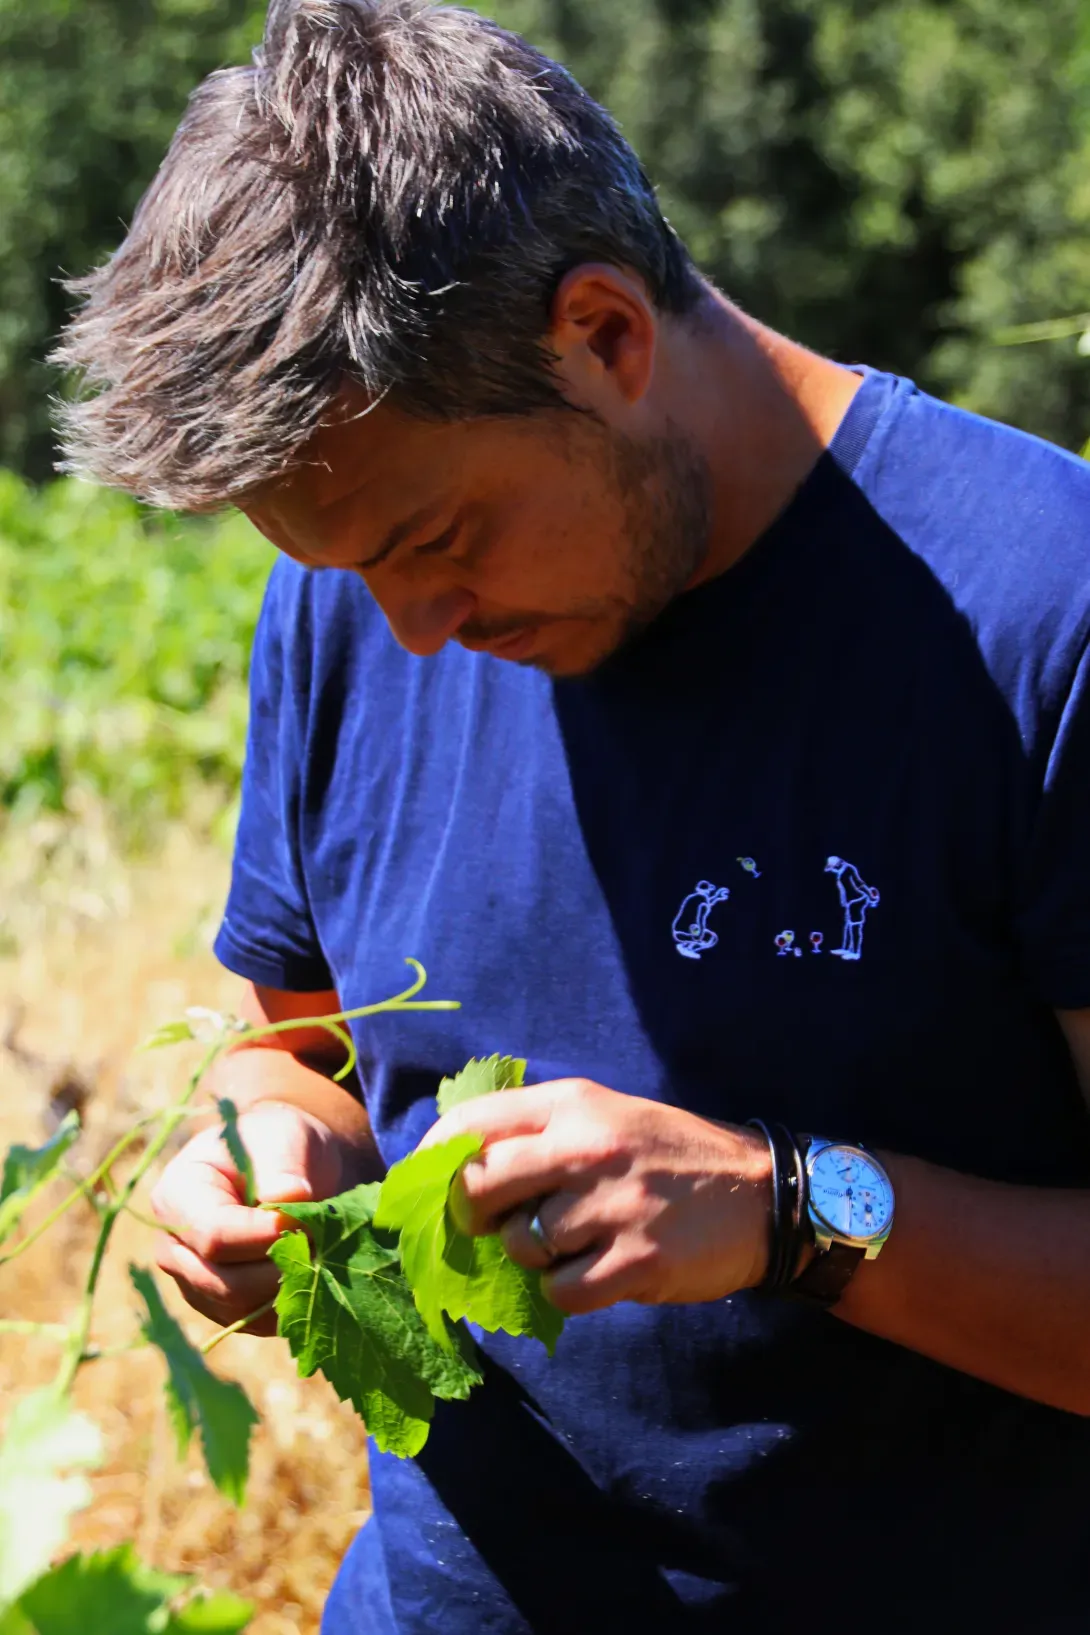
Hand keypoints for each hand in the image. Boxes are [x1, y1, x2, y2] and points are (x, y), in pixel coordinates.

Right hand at [150, 1100, 351, 1334]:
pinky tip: (315, 1275)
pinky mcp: (222, 1308)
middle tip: (322, 1239)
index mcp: (176, 1196)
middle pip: (225, 1283)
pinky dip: (291, 1305)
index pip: (213, 1235)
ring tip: (321, 1252)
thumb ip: (281, 1166)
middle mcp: (175, 1249)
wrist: (286, 1169)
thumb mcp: (282, 1136)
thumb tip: (290, 1198)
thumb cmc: (277, 1143)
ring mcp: (195, 1284)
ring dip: (290, 1287)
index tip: (304, 1222)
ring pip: (243, 1310)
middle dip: (281, 1266)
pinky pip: (256, 1324)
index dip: (262, 1236)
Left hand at [427, 1080, 771, 1315]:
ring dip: (532, 1255)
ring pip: (521, 1244)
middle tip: (490, 1224)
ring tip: (570, 1243)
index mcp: (574, 1105)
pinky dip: (567, 1291)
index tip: (429, 1185)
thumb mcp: (606, 1115)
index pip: (472, 1122)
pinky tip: (595, 1272)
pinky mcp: (636, 1260)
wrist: (761, 1195)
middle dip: (472, 1213)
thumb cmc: (669, 1154)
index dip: (435, 1159)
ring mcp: (612, 1205)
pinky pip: (562, 1291)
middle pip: (479, 1185)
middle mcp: (587, 1147)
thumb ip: (540, 1130)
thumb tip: (458, 1166)